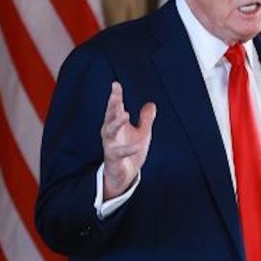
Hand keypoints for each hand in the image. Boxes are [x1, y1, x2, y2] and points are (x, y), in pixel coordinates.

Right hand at [101, 81, 156, 199]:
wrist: (125, 176)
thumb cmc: (131, 153)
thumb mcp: (142, 134)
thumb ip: (145, 120)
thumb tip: (151, 104)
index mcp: (117, 125)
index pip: (115, 108)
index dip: (115, 96)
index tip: (116, 84)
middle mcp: (111, 133)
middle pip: (109, 116)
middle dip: (112, 104)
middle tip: (115, 94)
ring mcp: (110, 146)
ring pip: (109, 132)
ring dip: (116, 122)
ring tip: (125, 114)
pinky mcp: (113, 159)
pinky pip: (118, 153)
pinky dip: (127, 150)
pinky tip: (136, 146)